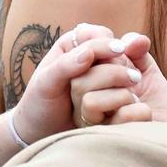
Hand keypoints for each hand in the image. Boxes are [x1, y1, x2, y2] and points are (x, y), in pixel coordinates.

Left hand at [10, 23, 134, 143]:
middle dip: (116, 65)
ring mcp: (103, 78)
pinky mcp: (112, 97)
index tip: (119, 51)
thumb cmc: (40, 104)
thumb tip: (89, 52)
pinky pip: (126, 93)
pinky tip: (117, 106)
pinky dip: (125, 97)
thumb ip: (65, 66)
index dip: (108, 43)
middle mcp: (90, 59)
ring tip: (121, 90)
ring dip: (122, 81)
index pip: (98, 35)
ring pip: (124, 72)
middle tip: (125, 77)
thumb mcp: (46, 84)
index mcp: (72, 46)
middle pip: (115, 54)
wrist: (44, 132)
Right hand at [69, 31, 166, 125]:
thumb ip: (136, 52)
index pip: (78, 63)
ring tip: (136, 97)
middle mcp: (84, 104)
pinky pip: (119, 117)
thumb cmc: (154, 102)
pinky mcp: (111, 140)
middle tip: (135, 77)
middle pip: (79, 81)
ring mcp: (96, 124)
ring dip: (120, 94)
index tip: (123, 49)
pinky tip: (146, 113)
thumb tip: (135, 40)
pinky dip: (138, 110)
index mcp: (88, 84)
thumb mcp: (146, 71)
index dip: (98, 50)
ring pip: (90, 101)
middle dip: (112, 72)